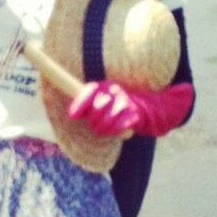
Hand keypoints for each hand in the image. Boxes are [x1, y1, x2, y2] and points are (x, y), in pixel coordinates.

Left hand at [68, 81, 193, 137]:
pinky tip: (114, 130)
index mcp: (104, 86)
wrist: (145, 109)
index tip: (72, 116)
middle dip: (92, 121)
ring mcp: (125, 102)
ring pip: (106, 120)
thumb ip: (87, 106)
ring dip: (102, 129)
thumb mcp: (101, 102)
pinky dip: (114, 131)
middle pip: (96, 109)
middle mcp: (115, 91)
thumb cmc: (115, 107)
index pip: (89, 91)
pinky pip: (118, 126)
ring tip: (101, 130)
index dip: (80, 104)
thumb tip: (72, 115)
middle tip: (94, 125)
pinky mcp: (133, 114)